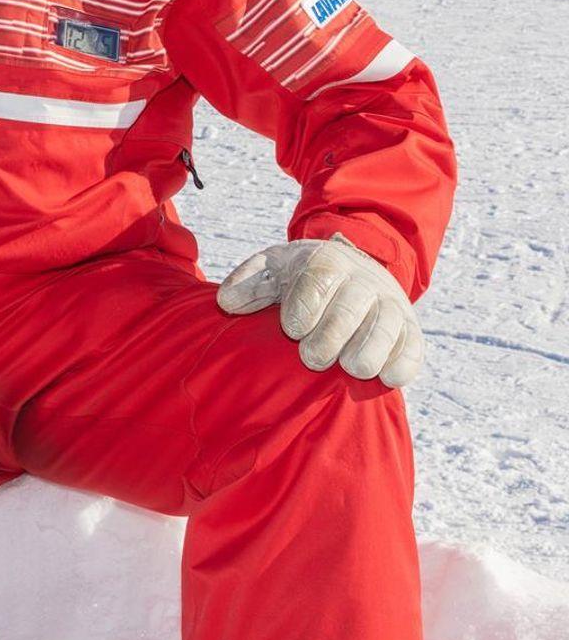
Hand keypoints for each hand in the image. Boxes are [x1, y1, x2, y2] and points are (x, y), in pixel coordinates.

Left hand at [217, 234, 423, 387]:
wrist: (356, 269)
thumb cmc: (305, 276)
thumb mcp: (274, 269)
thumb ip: (249, 283)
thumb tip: (226, 303)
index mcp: (327, 263)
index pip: (317, 282)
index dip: (304, 308)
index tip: (292, 329)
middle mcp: (363, 282)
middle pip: (349, 311)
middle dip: (329, 338)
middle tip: (312, 358)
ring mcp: (390, 306)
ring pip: (385, 330)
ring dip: (366, 353)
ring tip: (349, 367)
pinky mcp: (410, 331)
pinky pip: (412, 349)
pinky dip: (402, 363)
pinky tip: (386, 376)